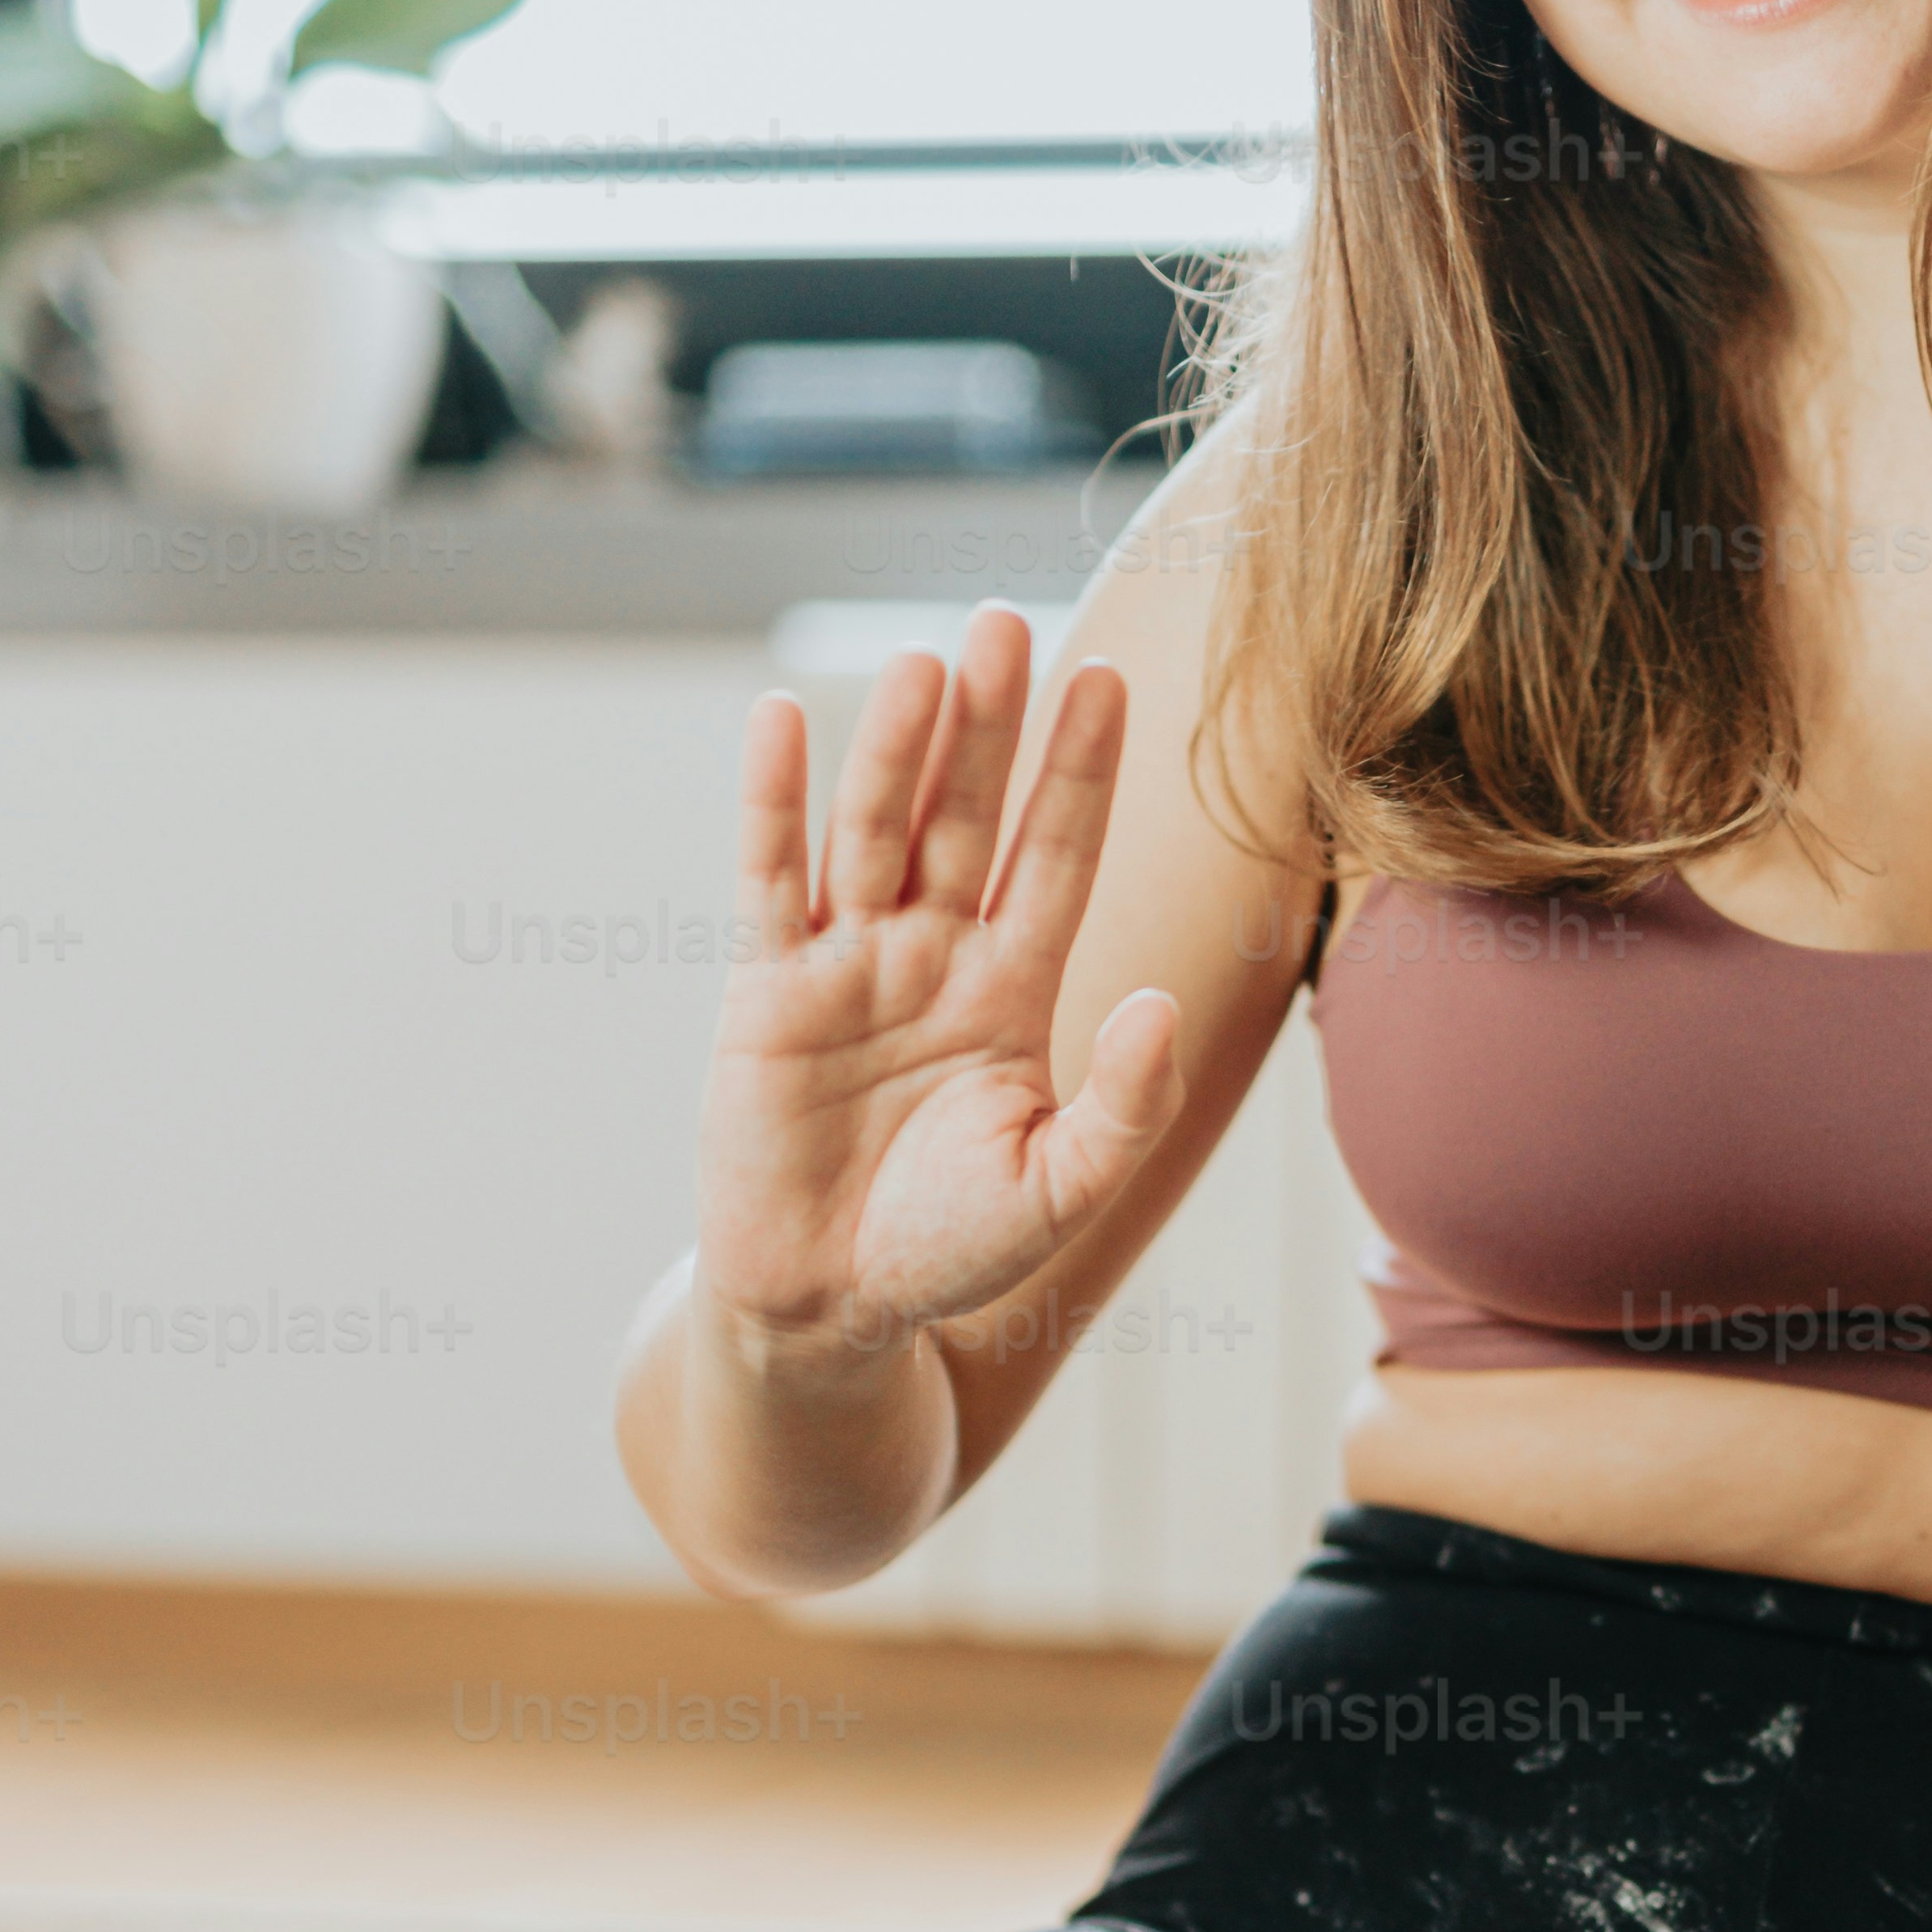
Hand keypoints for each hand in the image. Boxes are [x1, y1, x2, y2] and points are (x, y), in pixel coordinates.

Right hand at [698, 616, 1181, 1354]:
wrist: (830, 1306)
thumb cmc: (951, 1252)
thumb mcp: (1061, 1189)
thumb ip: (1123, 1105)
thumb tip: (1163, 1007)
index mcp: (1012, 989)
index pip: (1055, 858)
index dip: (1079, 774)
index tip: (1108, 682)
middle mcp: (933, 955)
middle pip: (966, 816)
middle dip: (989, 726)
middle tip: (1006, 625)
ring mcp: (848, 964)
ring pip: (875, 831)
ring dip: (896, 747)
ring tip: (924, 662)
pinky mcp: (768, 991)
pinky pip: (771, 881)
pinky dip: (774, 803)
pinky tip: (782, 722)